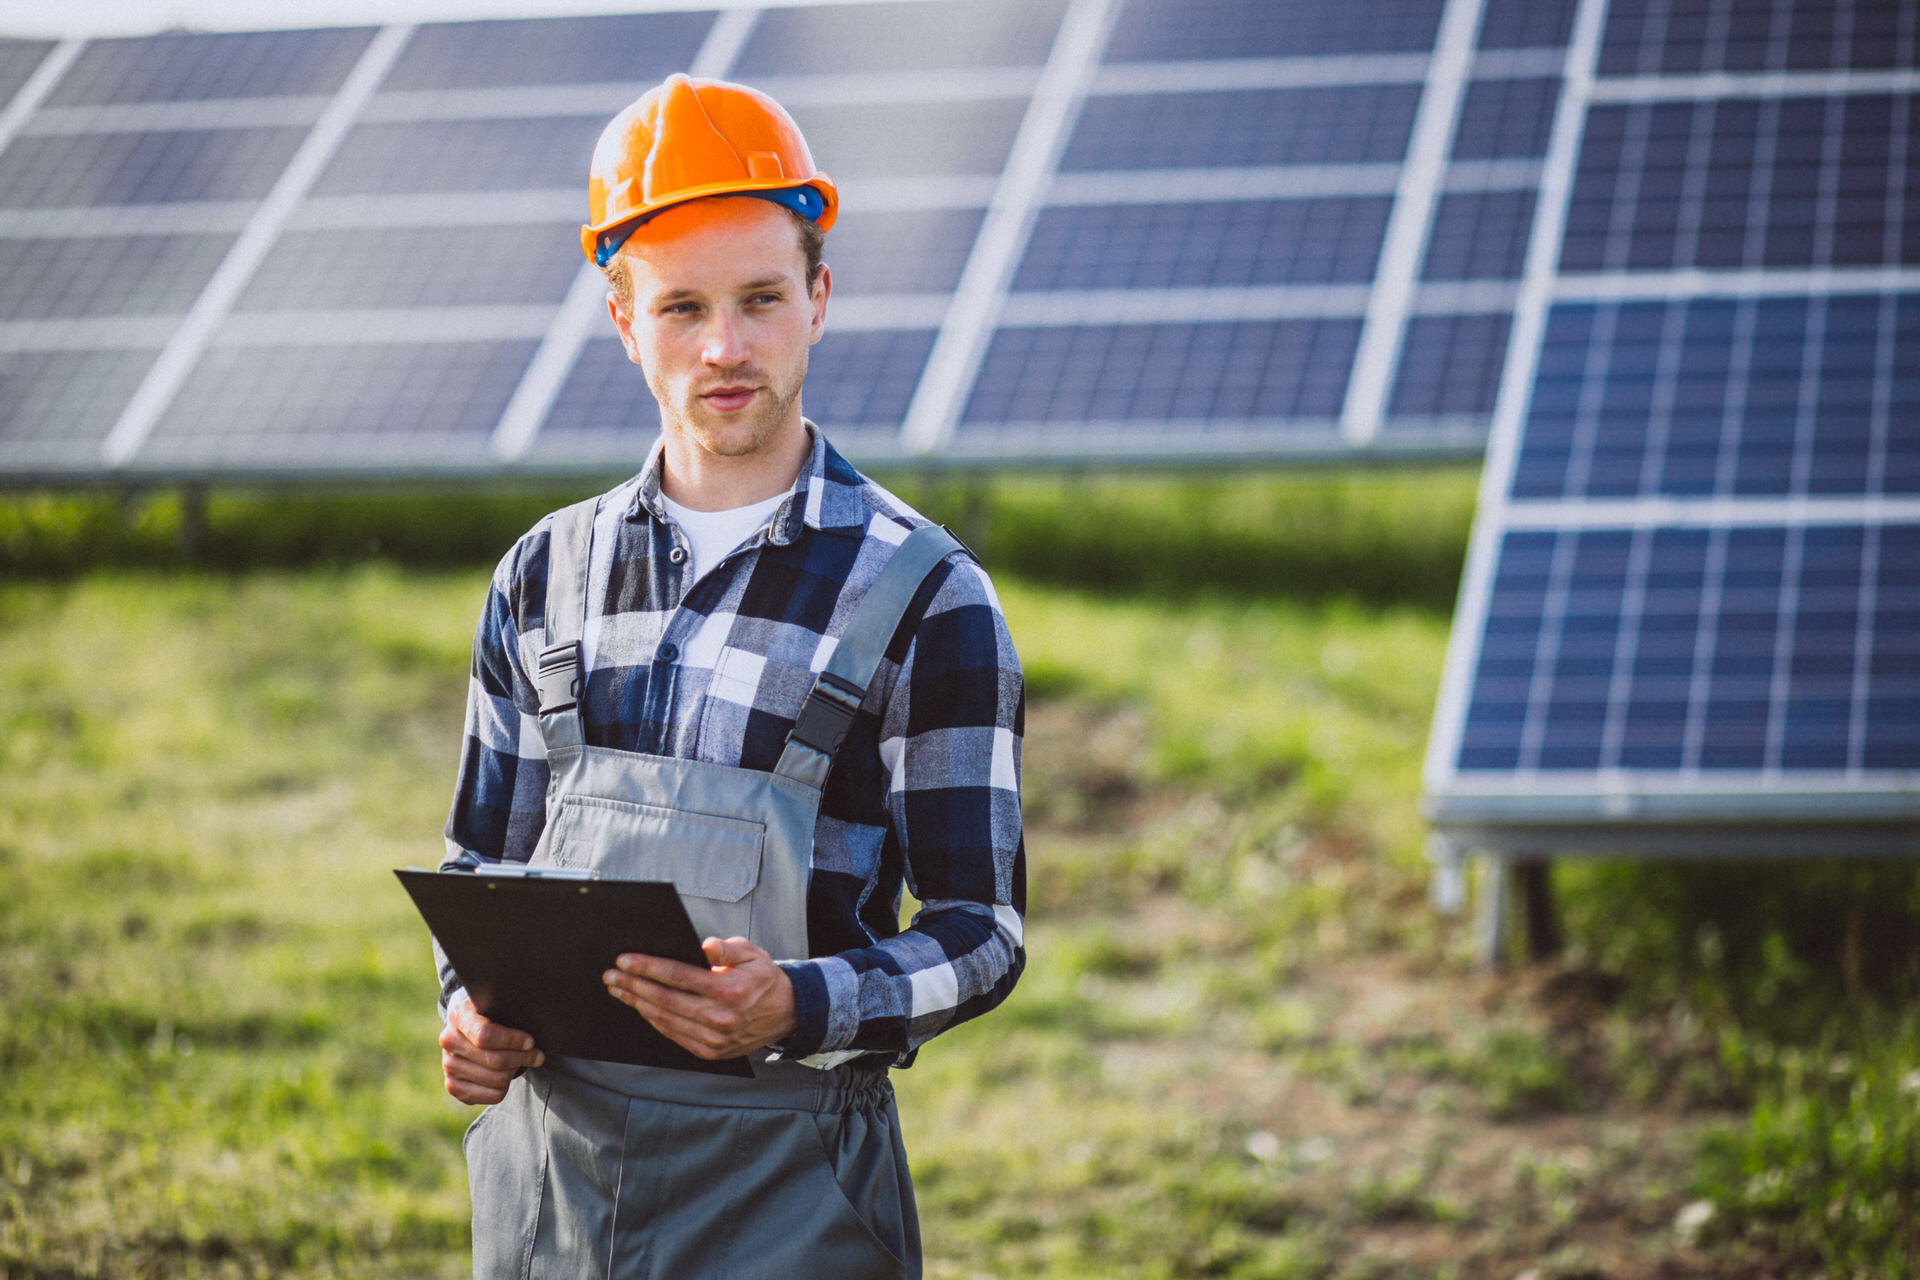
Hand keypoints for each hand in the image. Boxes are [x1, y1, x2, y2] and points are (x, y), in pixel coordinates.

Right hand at [439, 991, 542, 1104]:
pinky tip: (507, 1075)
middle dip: (522, 1058)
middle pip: (495, 1061)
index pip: (486, 1035)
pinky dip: (506, 1088)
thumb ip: (511, 1011)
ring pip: (496, 1080)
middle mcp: (449, 1041)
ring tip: (519, 1062)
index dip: (512, 1041)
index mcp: (459, 1015)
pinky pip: (491, 1095)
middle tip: (538, 1055)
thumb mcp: (499, 1006)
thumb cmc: (493, 1016)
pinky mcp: (453, 1086)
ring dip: (514, 1071)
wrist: (470, 1031)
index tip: (531, 1042)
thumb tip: (534, 1029)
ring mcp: (448, 1065)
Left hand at [604, 936, 796, 1059]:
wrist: (786, 1013)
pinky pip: (673, 1034)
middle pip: (665, 999)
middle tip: (611, 975)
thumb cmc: (763, 978)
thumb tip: (703, 946)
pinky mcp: (709, 1052)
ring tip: (619, 990)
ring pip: (665, 1019)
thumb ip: (726, 948)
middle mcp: (720, 1017)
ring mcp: (713, 1039)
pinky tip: (640, 1006)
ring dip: (637, 1003)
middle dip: (633, 985)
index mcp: (730, 990)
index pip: (678, 976)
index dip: (648, 967)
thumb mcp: (752, 953)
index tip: (625, 960)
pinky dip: (653, 1020)